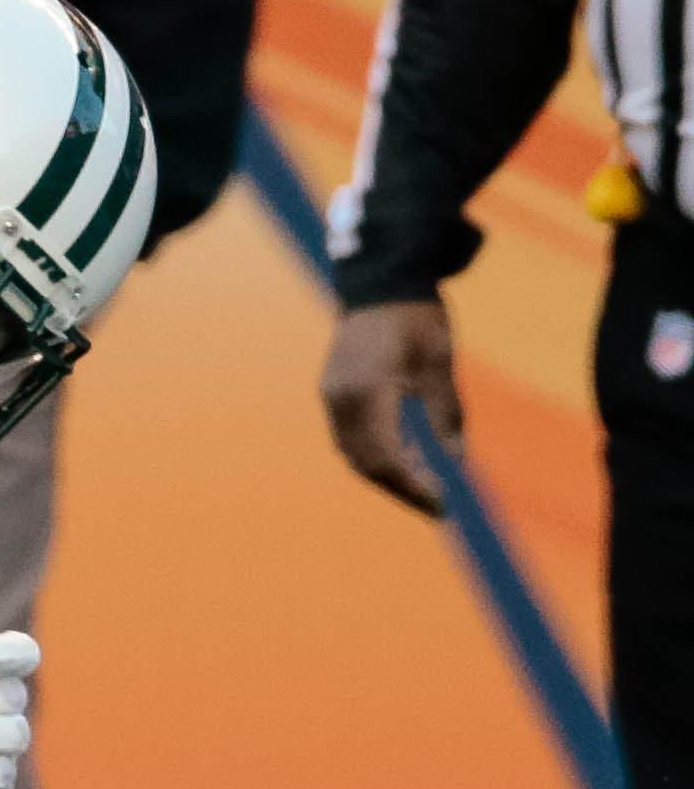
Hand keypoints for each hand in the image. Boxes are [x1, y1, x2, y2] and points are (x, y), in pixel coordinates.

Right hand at [321, 298, 459, 516]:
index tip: (442, 505)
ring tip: (424, 482)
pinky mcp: (332, 392)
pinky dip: (375, 454)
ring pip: (354, 454)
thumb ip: (445, 415)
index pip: (386, 458)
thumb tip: (456, 460)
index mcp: (368, 392)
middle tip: (436, 505)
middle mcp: (341, 399)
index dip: (413, 487)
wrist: (380, 283)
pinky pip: (349, 437)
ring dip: (387, 474)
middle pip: (365, 463)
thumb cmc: (417, 319)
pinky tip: (405, 454)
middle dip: (400, 488)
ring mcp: (331, 396)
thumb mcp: (440, 365)